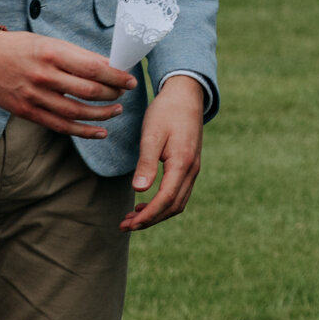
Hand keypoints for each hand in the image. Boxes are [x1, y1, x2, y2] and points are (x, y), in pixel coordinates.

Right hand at [0, 30, 134, 139]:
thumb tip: (112, 66)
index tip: (131, 81)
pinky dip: (82, 131)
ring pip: (75, 112)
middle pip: (88, 91)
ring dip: (101, 114)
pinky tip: (99, 131)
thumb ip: (81, 56)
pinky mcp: (26, 112)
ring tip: (116, 111)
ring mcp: (33, 96)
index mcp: (54, 54)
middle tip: (124, 93)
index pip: (94, 69)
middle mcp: (44, 76)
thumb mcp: (54, 43)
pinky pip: (59, 125)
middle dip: (112, 94)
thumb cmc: (24, 47)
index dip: (116, 77)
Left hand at [121, 74, 204, 231]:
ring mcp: (194, 167)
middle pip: (173, 206)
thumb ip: (146, 163)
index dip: (147, 216)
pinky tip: (145, 201)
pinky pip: (179, 192)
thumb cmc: (166, 112)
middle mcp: (192, 168)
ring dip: (157, 213)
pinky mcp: (190, 164)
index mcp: (183, 162)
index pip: (166, 200)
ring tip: (132, 217)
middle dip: (150, 220)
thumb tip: (138, 190)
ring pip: (178, 201)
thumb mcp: (151, 135)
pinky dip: (163, 203)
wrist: (186, 94)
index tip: (127, 224)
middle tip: (124, 225)